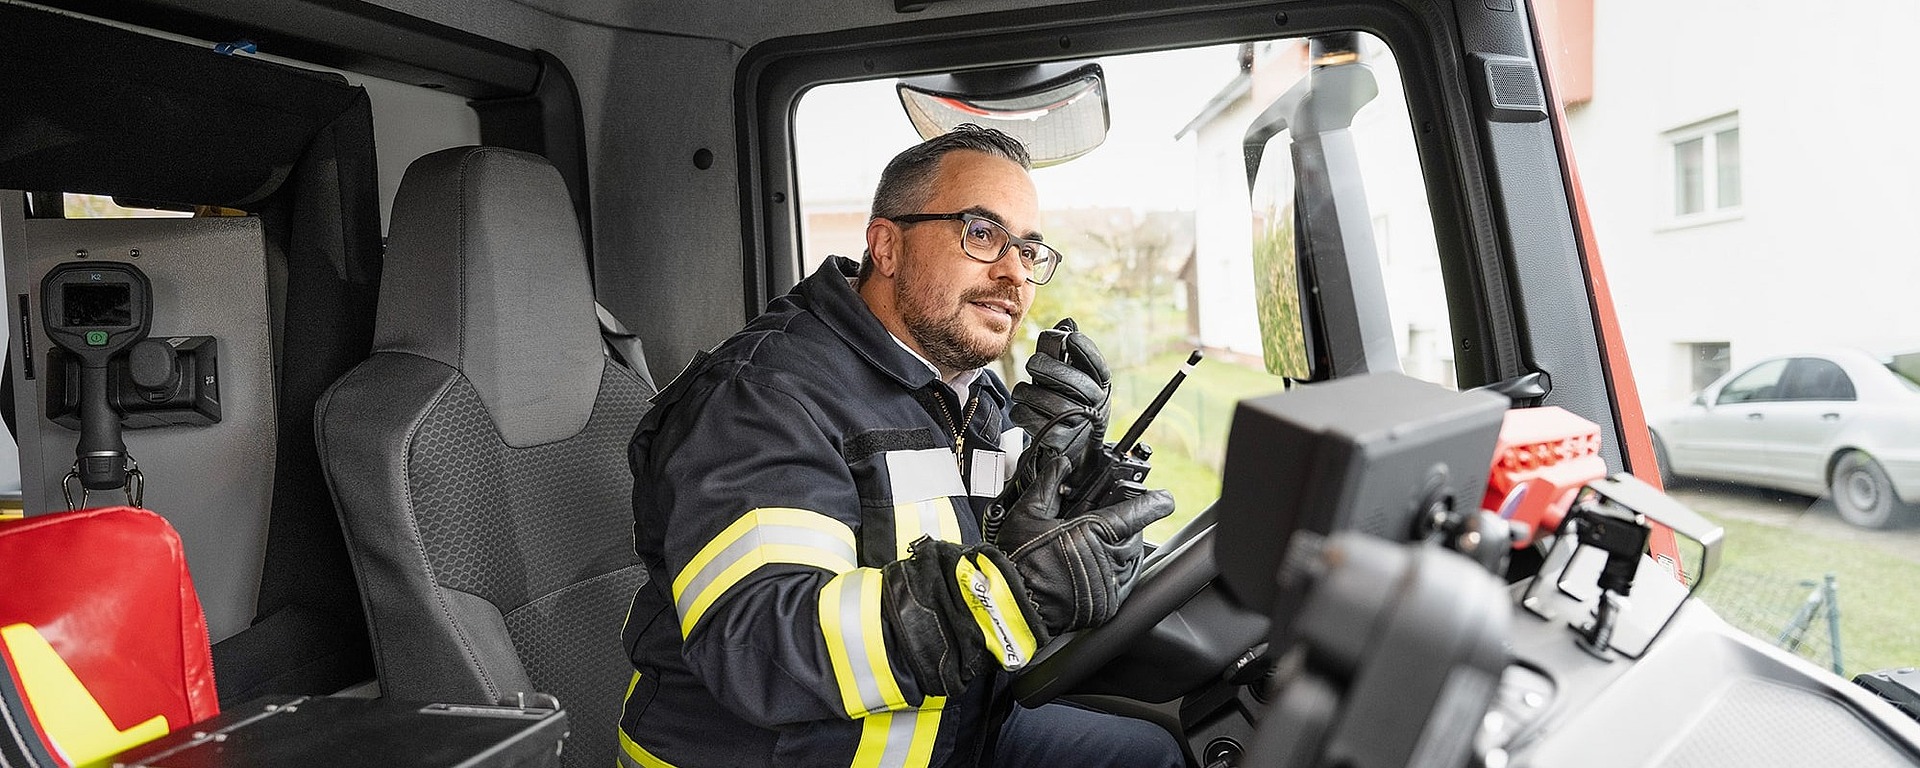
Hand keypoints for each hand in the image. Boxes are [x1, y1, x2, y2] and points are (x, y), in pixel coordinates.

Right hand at [985, 456, 1175, 635]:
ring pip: (1131, 561)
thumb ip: (1049, 484)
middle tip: (1105, 526)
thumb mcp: (1028, 513)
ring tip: (1097, 547)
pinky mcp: (1107, 605)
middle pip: (1134, 537)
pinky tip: (1097, 567)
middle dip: (1125, 529)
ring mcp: (1108, 585)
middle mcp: (1105, 560)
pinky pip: (1123, 584)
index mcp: (1090, 532)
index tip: (1164, 499)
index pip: (1134, 514)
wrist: (1010, 604)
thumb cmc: (1017, 560)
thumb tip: (1061, 465)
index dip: (1152, 504)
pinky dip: (1117, 573)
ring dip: (1122, 551)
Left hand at [1008, 319, 1110, 495]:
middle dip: (1048, 368)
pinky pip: (1038, 424)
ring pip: (1053, 404)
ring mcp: (1081, 425)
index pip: (1098, 364)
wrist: (1071, 443)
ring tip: (1022, 391)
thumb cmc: (1067, 399)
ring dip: (1029, 393)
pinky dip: (1023, 413)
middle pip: (1075, 383)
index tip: (1069, 338)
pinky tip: (1022, 408)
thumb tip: (1066, 324)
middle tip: (1032, 363)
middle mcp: (1096, 404)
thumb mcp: (1070, 374)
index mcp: (1101, 383)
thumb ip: (1065, 351)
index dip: (1085, 349)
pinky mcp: (1062, 442)